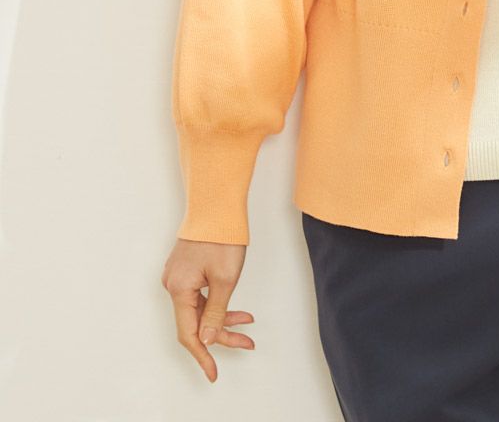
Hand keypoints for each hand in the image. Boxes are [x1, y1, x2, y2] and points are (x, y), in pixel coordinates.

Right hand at [161, 238, 252, 382]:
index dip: (203, 355)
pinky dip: (217, 303)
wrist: (218, 204)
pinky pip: (199, 295)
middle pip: (196, 321)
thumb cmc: (222, 236)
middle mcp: (173, 284)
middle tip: (246, 343)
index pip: (189, 333)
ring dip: (222, 317)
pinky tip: (235, 307)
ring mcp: (178, 276)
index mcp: (179, 289)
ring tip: (247, 321)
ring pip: (199, 308)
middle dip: (221, 335)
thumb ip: (216, 312)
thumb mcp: (225, 279)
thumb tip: (207, 338)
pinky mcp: (186, 268)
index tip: (213, 372)